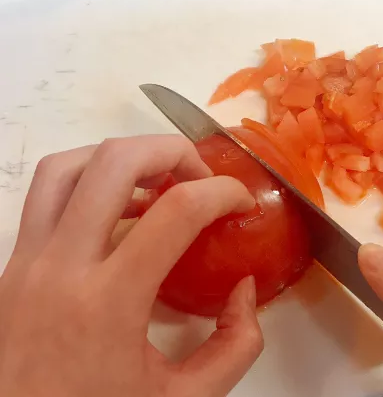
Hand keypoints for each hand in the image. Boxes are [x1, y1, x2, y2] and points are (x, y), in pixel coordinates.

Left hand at [0, 135, 262, 396]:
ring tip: (159, 181)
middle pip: (115, 162)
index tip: (241, 202)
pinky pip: (46, 194)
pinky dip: (88, 178)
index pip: (176, 212)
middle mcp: (60, 268)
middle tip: (202, 179)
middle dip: (172, 151)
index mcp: (108, 303)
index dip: (223, 192)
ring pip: (67, 166)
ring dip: (122, 157)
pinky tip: (119, 207)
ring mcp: (26, 262)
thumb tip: (244, 289)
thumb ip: (235, 345)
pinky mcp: (11, 265)